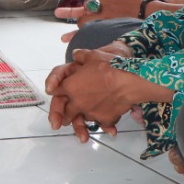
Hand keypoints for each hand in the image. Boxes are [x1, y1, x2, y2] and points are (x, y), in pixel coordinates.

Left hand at [51, 49, 169, 140]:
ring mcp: (91, 113)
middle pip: (65, 113)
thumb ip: (81, 56)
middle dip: (63, 116)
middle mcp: (77, 102)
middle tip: (62, 120)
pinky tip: (110, 129)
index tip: (54, 93)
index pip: (55, 92)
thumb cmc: (109, 66)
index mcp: (70, 87)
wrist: (129, 81)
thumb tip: (76, 54)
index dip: (54, 91)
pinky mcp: (105, 120)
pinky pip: (102, 125)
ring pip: (83, 120)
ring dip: (84, 120)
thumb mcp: (93, 55)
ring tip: (87, 121)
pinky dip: (105, 126)